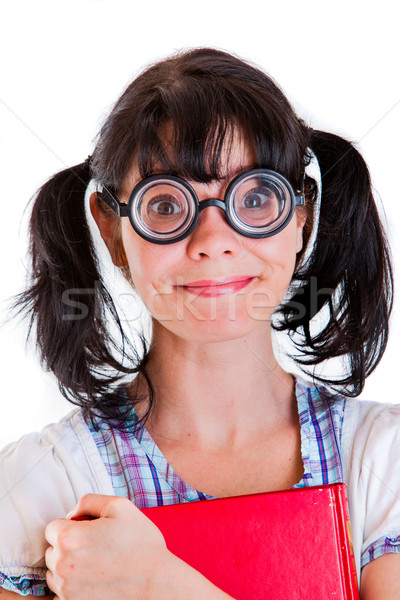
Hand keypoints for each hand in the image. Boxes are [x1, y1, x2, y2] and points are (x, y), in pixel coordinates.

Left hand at [45, 494, 169, 599]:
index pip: (52, 528)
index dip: (71, 526)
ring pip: (55, 573)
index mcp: (70, 537)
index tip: (88, 531)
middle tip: (96, 547)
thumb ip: (88, 501)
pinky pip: (62, 593)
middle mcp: (63, 565)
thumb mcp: (119, 506)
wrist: (156, 583)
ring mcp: (67, 589)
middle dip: (68, 547)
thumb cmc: (140, 543)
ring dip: (68, 568)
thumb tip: (71, 513)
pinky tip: (94, 580)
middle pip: (51, 551)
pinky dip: (74, 586)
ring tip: (96, 564)